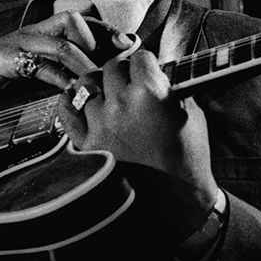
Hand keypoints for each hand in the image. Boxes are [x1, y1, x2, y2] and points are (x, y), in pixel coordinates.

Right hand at [0, 11, 132, 99]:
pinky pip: (40, 66)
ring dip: (85, 64)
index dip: (107, 31)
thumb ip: (61, 70)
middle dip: (100, 40)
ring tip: (100, 83)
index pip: (82, 21)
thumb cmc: (0, 73)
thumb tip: (94, 82)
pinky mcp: (8, 58)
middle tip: (118, 63)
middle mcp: (36, 31)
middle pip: (74, 22)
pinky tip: (72, 93)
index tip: (130, 46)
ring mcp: (21, 42)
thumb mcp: (35, 70)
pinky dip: (60, 80)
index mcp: (44, 31)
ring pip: (63, 44)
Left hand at [58, 50, 220, 242]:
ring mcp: (100, 124)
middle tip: (130, 82)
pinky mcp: (86, 144)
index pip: (140, 57)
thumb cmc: (188, 161)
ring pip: (86, 84)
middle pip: (111, 67)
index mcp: (151, 93)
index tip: (148, 69)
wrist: (176, 203)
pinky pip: (67, 112)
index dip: (146, 62)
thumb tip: (160, 74)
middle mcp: (122, 104)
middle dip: (123, 71)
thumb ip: (172, 89)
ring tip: (109, 94)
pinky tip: (80, 102)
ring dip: (99, 86)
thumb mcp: (192, 115)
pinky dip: (71, 102)